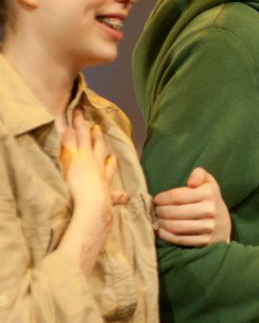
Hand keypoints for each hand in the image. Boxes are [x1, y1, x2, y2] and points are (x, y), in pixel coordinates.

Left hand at [57, 111, 119, 272]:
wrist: (94, 204)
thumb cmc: (100, 207)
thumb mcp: (110, 202)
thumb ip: (116, 198)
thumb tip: (126, 197)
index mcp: (105, 180)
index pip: (108, 168)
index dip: (110, 162)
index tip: (112, 156)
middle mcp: (97, 166)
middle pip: (98, 148)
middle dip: (98, 138)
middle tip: (97, 127)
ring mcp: (87, 159)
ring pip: (85, 139)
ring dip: (83, 127)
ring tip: (80, 115)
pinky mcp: (78, 156)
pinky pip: (74, 140)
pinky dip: (72, 132)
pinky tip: (69, 125)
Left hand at [154, 167, 231, 245]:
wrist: (223, 224)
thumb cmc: (210, 199)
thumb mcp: (208, 182)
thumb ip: (199, 174)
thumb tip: (191, 182)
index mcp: (209, 193)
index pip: (176, 196)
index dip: (162, 198)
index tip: (157, 199)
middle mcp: (210, 210)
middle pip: (173, 212)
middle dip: (159, 211)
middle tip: (156, 210)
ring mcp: (208, 227)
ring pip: (175, 227)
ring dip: (161, 223)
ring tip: (158, 219)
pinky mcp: (204, 241)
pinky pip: (179, 239)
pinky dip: (166, 235)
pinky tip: (162, 230)